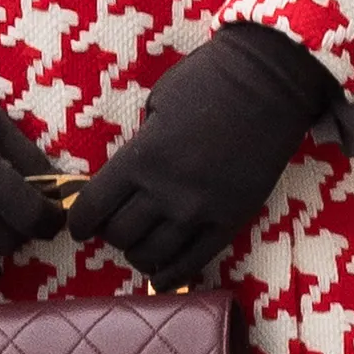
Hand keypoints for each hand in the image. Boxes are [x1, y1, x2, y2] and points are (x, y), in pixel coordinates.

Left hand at [68, 22, 336, 290]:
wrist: (272, 79)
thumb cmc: (211, 77)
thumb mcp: (159, 102)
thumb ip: (140, 145)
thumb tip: (128, 178)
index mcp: (142, 157)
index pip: (92, 209)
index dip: (81, 221)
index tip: (83, 224)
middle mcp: (166, 191)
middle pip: (119, 236)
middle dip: (111, 233)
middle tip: (117, 223)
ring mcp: (200, 210)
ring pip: (151, 255)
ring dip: (138, 253)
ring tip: (142, 242)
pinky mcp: (231, 220)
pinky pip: (192, 263)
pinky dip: (169, 275)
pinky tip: (160, 276)